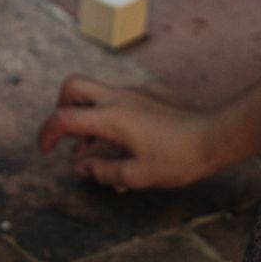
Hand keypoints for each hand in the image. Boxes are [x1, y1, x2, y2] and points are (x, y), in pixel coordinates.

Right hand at [38, 75, 222, 189]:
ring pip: (92, 92)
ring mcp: (130, 94)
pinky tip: (121, 144)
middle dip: (61, 108)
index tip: (45, 150)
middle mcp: (115, 98)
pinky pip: (112, 100)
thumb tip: (81, 167)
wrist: (214, 136)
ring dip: (85, 116)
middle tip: (70, 135)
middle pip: (71, 86)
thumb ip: (103, 171)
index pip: (64, 118)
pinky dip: (105, 117)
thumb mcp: (138, 175)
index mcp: (110, 117)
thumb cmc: (178, 158)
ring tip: (97, 149)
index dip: (47, 134)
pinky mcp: (143, 96)